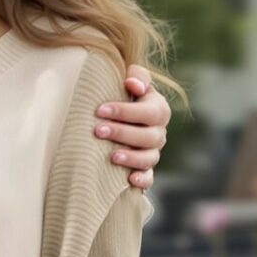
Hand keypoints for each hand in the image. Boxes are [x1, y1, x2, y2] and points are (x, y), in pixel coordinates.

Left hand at [94, 66, 169, 189]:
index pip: (148, 112)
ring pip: (149, 158)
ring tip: (112, 157)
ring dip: (131, 158)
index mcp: (159, 109)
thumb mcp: (133, 81)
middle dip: (122, 133)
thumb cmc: (126, 95)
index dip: (125, 112)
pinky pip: (149, 177)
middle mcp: (158, 132)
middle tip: (98, 131)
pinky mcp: (146, 168)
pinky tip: (130, 179)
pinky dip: (143, 179)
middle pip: (148, 136)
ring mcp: (153, 151)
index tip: (100, 110)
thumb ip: (137, 76)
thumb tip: (132, 84)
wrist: (122, 116)